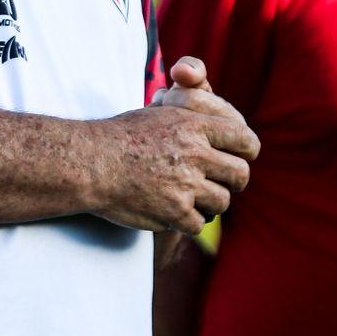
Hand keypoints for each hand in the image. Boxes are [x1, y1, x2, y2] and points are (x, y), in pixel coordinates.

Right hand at [90, 56, 257, 234]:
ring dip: (208, 204)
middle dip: (233, 182)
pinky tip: (171, 213)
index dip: (247, 152)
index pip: (244, 139)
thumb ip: (190, 115)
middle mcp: (195, 153)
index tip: (241, 158)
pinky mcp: (173, 211)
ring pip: (222, 202)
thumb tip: (210, 115)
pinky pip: (197, 224)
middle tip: (219, 184)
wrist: (90, 161)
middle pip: (240, 175)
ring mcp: (185, 184)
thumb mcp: (159, 111)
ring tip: (190, 199)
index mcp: (194, 125)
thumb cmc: (120, 135)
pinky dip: (185, 222)